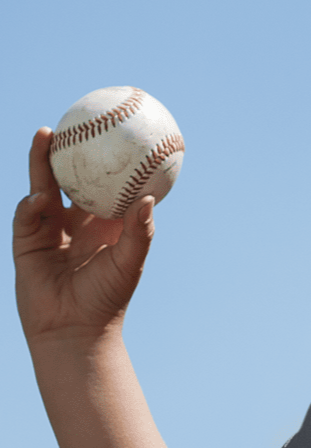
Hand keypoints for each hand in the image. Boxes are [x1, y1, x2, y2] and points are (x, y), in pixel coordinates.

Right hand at [13, 128, 155, 345]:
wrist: (74, 329)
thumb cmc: (107, 298)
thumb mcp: (129, 263)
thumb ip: (139, 232)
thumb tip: (147, 199)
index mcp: (102, 223)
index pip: (105, 182)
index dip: (109, 157)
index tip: (116, 128)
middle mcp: (75, 220)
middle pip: (70, 175)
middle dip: (70, 147)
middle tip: (75, 118)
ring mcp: (48, 228)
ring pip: (44, 185)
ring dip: (42, 160)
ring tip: (45, 134)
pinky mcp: (26, 241)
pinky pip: (27, 214)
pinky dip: (32, 203)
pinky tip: (39, 196)